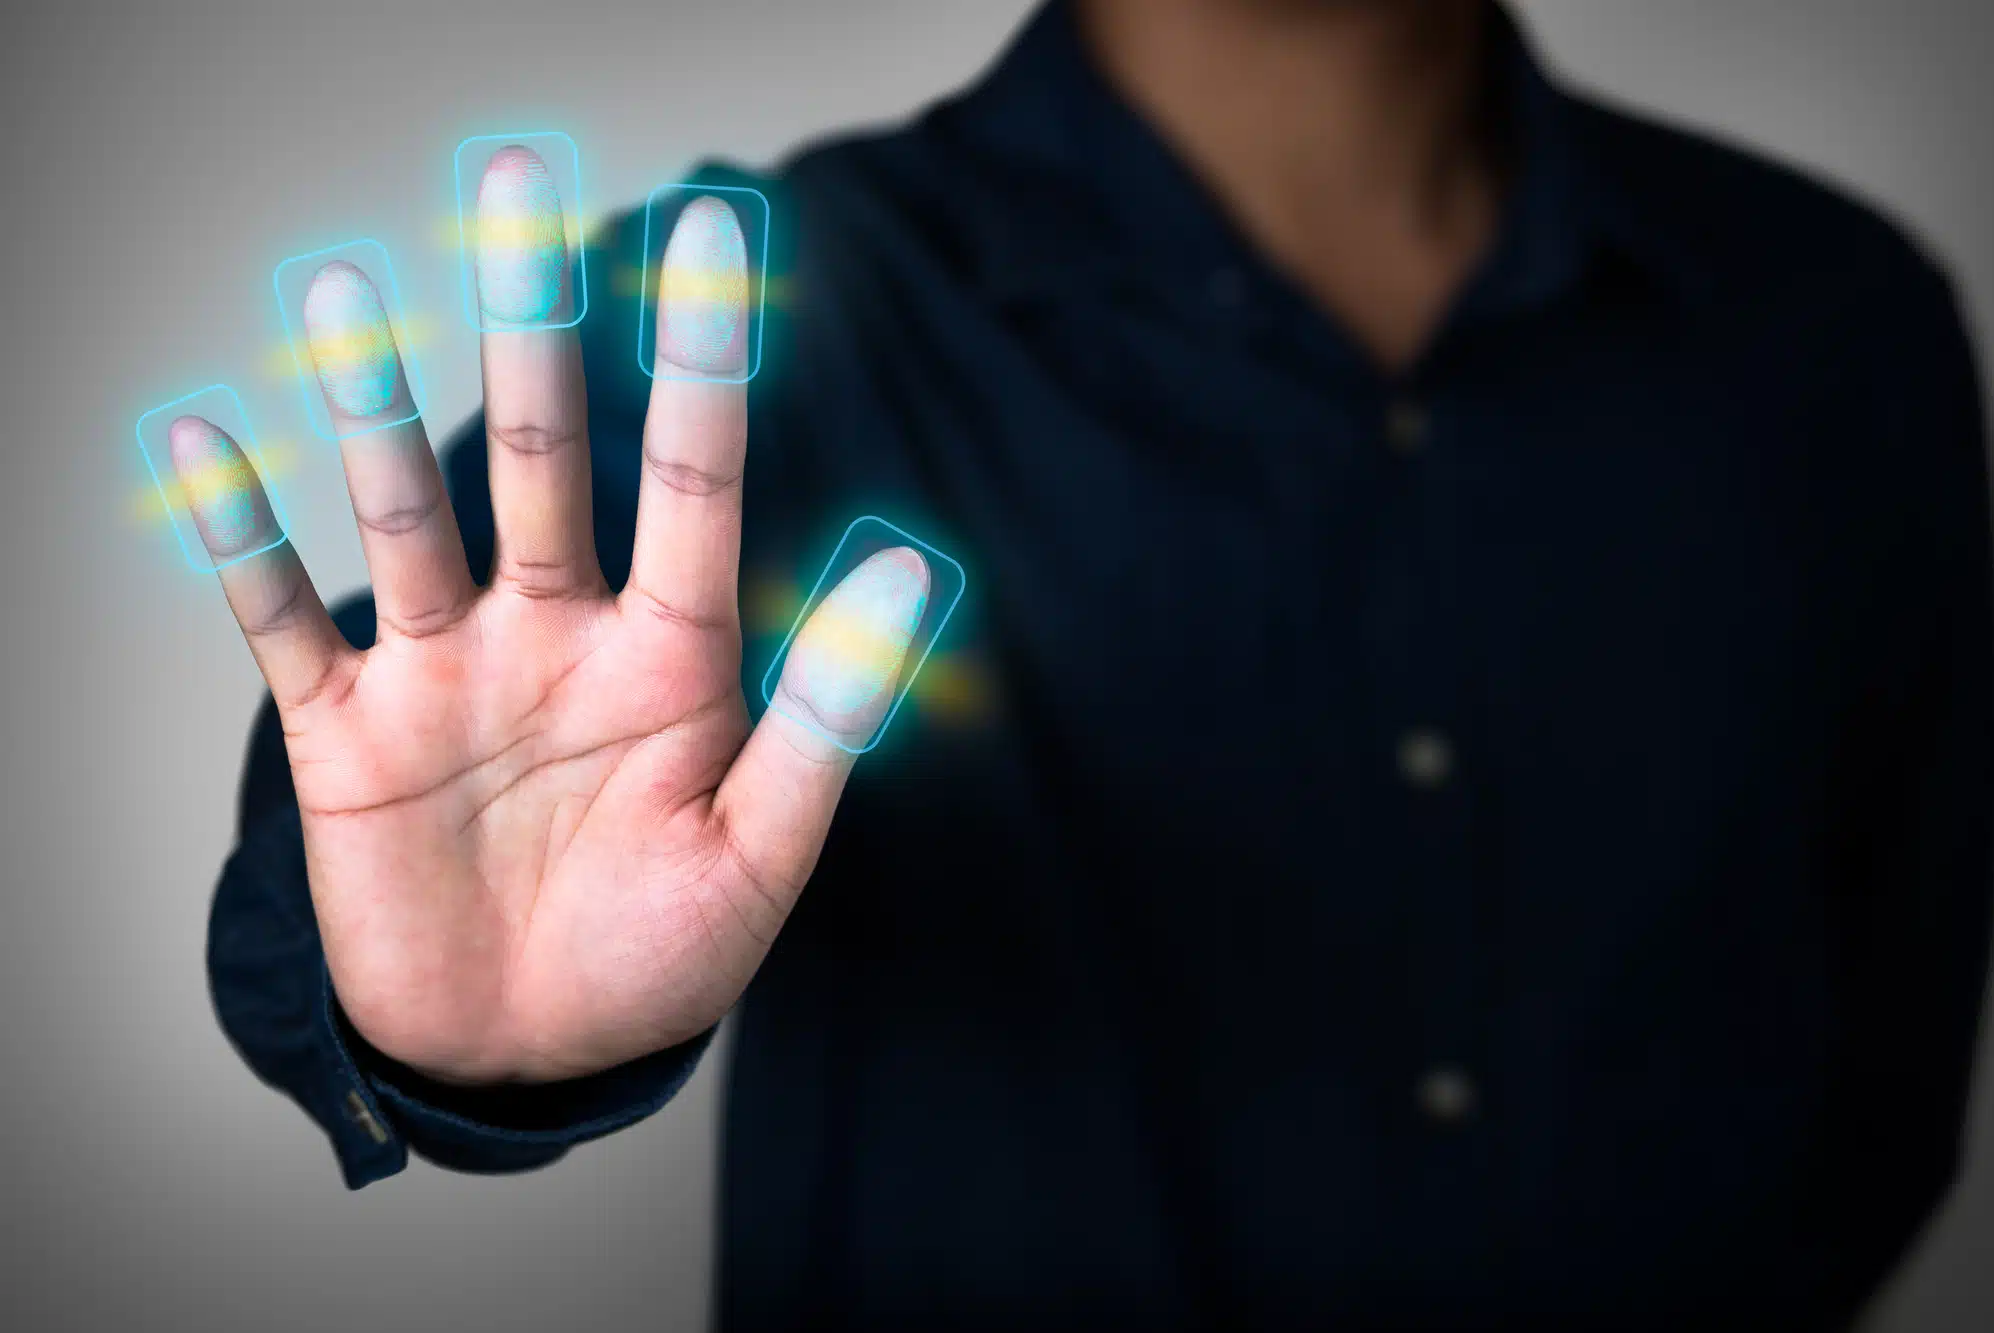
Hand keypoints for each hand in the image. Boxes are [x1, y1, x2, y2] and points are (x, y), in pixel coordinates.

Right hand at [171, 148, 926, 1083]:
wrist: (530, 1054)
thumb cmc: (658, 952)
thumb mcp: (760, 849)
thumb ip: (827, 712)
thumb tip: (914, 562)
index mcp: (672, 654)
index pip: (690, 479)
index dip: (701, 359)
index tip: (713, 231)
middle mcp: (555, 634)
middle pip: (540, 455)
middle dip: (531, 328)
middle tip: (512, 181)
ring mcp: (448, 675)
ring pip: (406, 515)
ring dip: (373, 411)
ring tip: (347, 294)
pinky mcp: (347, 736)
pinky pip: (281, 623)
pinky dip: (240, 543)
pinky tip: (203, 445)